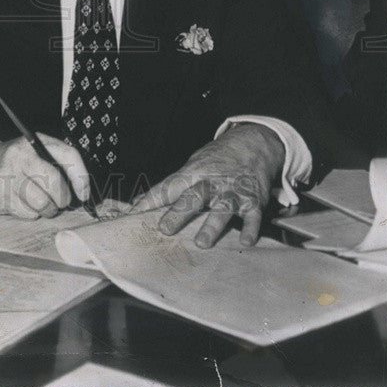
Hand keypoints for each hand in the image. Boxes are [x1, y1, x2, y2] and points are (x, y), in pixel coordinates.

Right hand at [0, 134, 89, 218]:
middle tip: (62, 202)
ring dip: (49, 210)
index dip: (81, 177)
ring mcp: (9, 175)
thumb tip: (83, 191)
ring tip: (46, 206)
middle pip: (54, 182)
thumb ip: (60, 164)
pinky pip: (28, 213)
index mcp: (35, 141)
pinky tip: (26, 203)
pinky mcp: (1, 195)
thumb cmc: (20, 163)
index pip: (68, 155)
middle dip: (63, 199)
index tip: (84, 194)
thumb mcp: (38, 153)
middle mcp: (21, 155)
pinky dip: (32, 213)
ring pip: (42, 202)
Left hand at [133, 124, 284, 247]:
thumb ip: (169, 187)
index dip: (150, 201)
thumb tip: (139, 201)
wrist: (252, 144)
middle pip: (193, 196)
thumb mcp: (191, 167)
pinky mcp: (253, 200)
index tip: (133, 214)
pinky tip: (245, 241)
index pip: (167, 188)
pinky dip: (250, 228)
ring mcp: (233, 191)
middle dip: (179, 213)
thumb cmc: (216, 160)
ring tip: (202, 243)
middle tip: (164, 229)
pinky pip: (253, 215)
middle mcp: (211, 183)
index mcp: (193, 174)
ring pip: (222, 206)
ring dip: (212, 225)